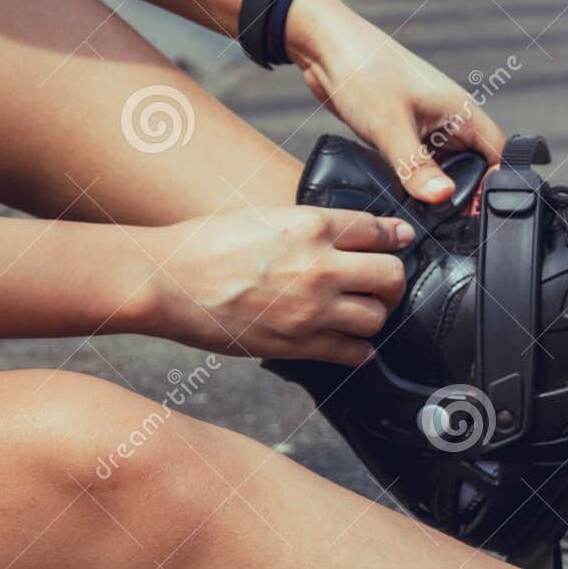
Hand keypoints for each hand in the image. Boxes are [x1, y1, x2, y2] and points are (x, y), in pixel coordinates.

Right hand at [136, 206, 410, 364]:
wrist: (167, 280)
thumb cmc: (206, 243)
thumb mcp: (265, 216)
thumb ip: (310, 224)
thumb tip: (345, 233)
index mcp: (312, 226)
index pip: (380, 230)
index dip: (395, 237)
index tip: (400, 241)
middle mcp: (320, 266)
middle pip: (392, 275)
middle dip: (392, 279)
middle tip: (382, 282)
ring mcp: (311, 308)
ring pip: (377, 317)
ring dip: (374, 316)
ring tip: (361, 312)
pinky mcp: (298, 343)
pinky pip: (352, 352)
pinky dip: (358, 350)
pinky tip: (350, 343)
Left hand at [285, 0, 504, 202]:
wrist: (326, 48)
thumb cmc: (363, 71)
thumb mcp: (391, 126)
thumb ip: (417, 166)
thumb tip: (442, 197)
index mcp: (462, 111)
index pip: (500, 154)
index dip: (496, 184)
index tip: (477, 212)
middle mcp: (451, 119)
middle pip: (475, 165)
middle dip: (464, 191)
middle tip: (446, 218)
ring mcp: (429, 124)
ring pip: (446, 165)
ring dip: (437, 185)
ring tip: (423, 208)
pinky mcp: (407, 130)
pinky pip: (422, 161)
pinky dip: (417, 178)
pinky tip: (404, 192)